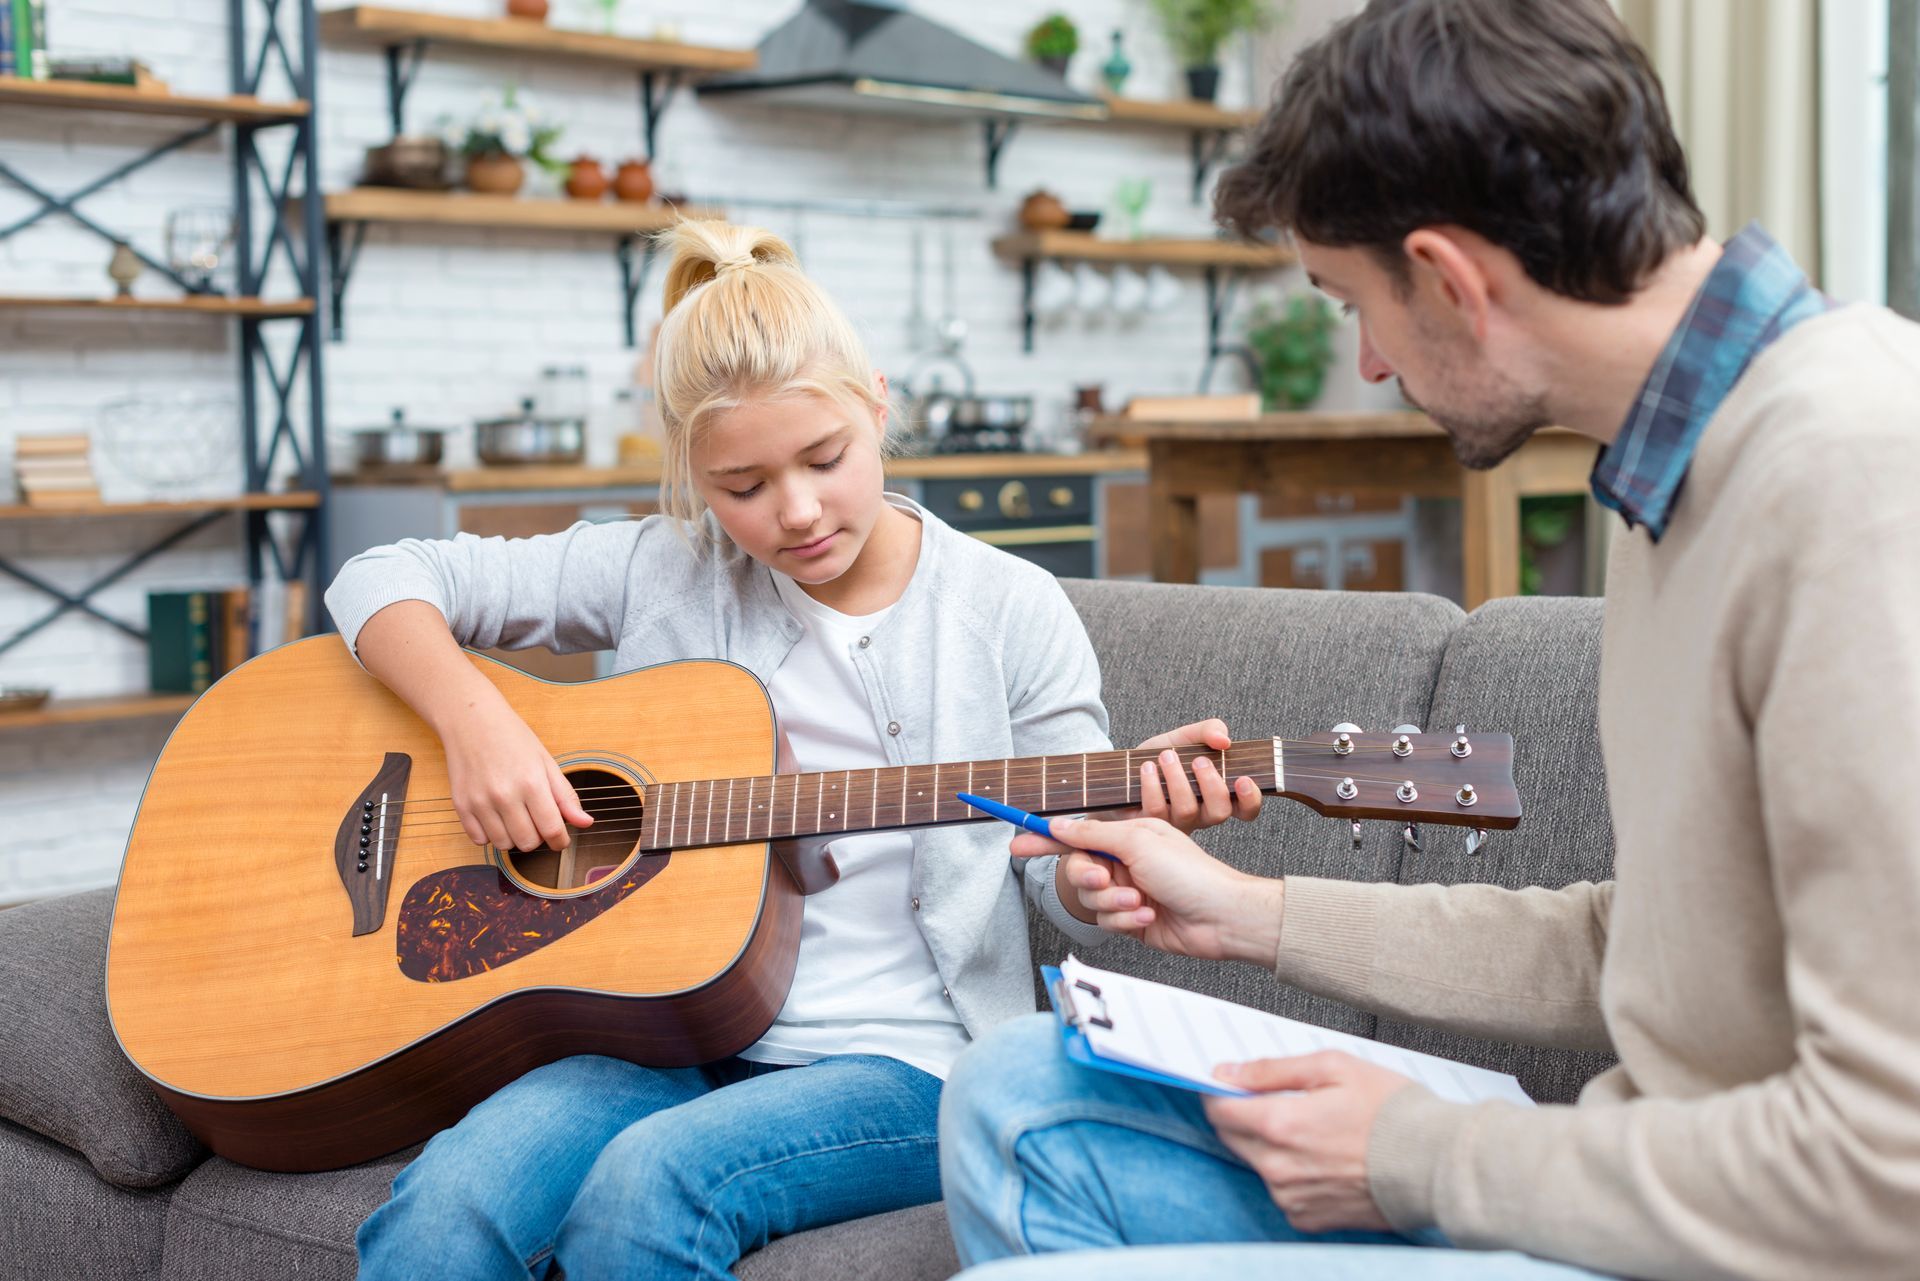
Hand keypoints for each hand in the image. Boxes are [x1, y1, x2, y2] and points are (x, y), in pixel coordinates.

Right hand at [441, 702, 592, 851]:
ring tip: (515, 817)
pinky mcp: (461, 805)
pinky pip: (479, 840)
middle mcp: (505, 795)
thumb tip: (586, 823)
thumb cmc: (512, 737)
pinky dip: (490, 835)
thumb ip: (565, 796)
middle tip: (536, 821)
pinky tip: (495, 817)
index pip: (552, 829)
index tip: (561, 840)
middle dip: (538, 838)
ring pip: (503, 845)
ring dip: (514, 837)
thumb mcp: (546, 761)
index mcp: (531, 783)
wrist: (471, 720)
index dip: (560, 841)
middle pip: (528, 843)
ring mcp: (480, 802)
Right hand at [1017, 814, 1282, 962]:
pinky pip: (1106, 921)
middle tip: (1105, 879)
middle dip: (1089, 878)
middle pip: (1076, 871)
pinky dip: (1124, 919)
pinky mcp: (1131, 919)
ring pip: (1090, 900)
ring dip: (1113, 902)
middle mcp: (1124, 861)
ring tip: (1140, 900)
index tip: (1015, 843)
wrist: (1220, 916)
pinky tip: (1147, 915)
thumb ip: (1092, 834)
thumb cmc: (1190, 873)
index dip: (1042, 840)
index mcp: (1125, 835)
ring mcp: (1127, 891)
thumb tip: (1058, 826)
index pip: (1074, 835)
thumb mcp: (1138, 841)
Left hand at [1130, 719, 1263, 834]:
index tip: (1244, 779)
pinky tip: (1146, 767)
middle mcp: (1200, 814)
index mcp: (1217, 795)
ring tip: (1166, 756)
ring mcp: (1176, 822)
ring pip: (1186, 811)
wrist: (1126, 766)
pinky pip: (1156, 810)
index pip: (1245, 809)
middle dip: (1211, 784)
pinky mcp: (1150, 823)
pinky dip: (1152, 785)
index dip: (1250, 799)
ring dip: (1178, 779)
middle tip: (1199, 761)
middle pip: (1219, 813)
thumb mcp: (1187, 736)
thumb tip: (1224, 740)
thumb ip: (1209, 731)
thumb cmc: (1163, 754)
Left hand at [1201, 1052, 1414, 1233]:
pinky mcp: (1309, 1218)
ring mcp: (1292, 1197)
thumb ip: (1272, 1070)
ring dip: (1270, 1144)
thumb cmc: (1393, 1112)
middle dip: (1245, 1114)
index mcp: (1280, 1125)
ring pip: (1257, 1163)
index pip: (1219, 1109)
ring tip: (1316, 1129)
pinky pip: (1281, 1190)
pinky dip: (1292, 1172)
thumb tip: (1229, 1072)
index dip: (1220, 1091)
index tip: (1230, 1083)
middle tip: (1282, 1099)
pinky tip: (1325, 1157)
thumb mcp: (1333, 1068)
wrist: (1436, 1165)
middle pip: (1232, 1136)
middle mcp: (1278, 1167)